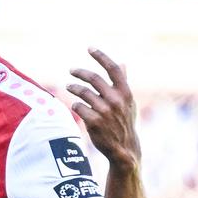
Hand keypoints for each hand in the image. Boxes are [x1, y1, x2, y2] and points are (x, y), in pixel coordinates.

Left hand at [65, 48, 139, 169]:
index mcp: (125, 93)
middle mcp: (116, 100)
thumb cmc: (124, 122)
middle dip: (80, 72)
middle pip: (93, 78)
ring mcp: (104, 111)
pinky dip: (75, 105)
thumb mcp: (128, 102)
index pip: (113, 69)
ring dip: (73, 88)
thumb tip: (122, 63)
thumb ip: (123, 83)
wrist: (124, 148)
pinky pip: (78, 107)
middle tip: (72, 70)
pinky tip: (76, 106)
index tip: (90, 48)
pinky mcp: (94, 122)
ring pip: (83, 92)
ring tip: (68, 86)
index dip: (101, 56)